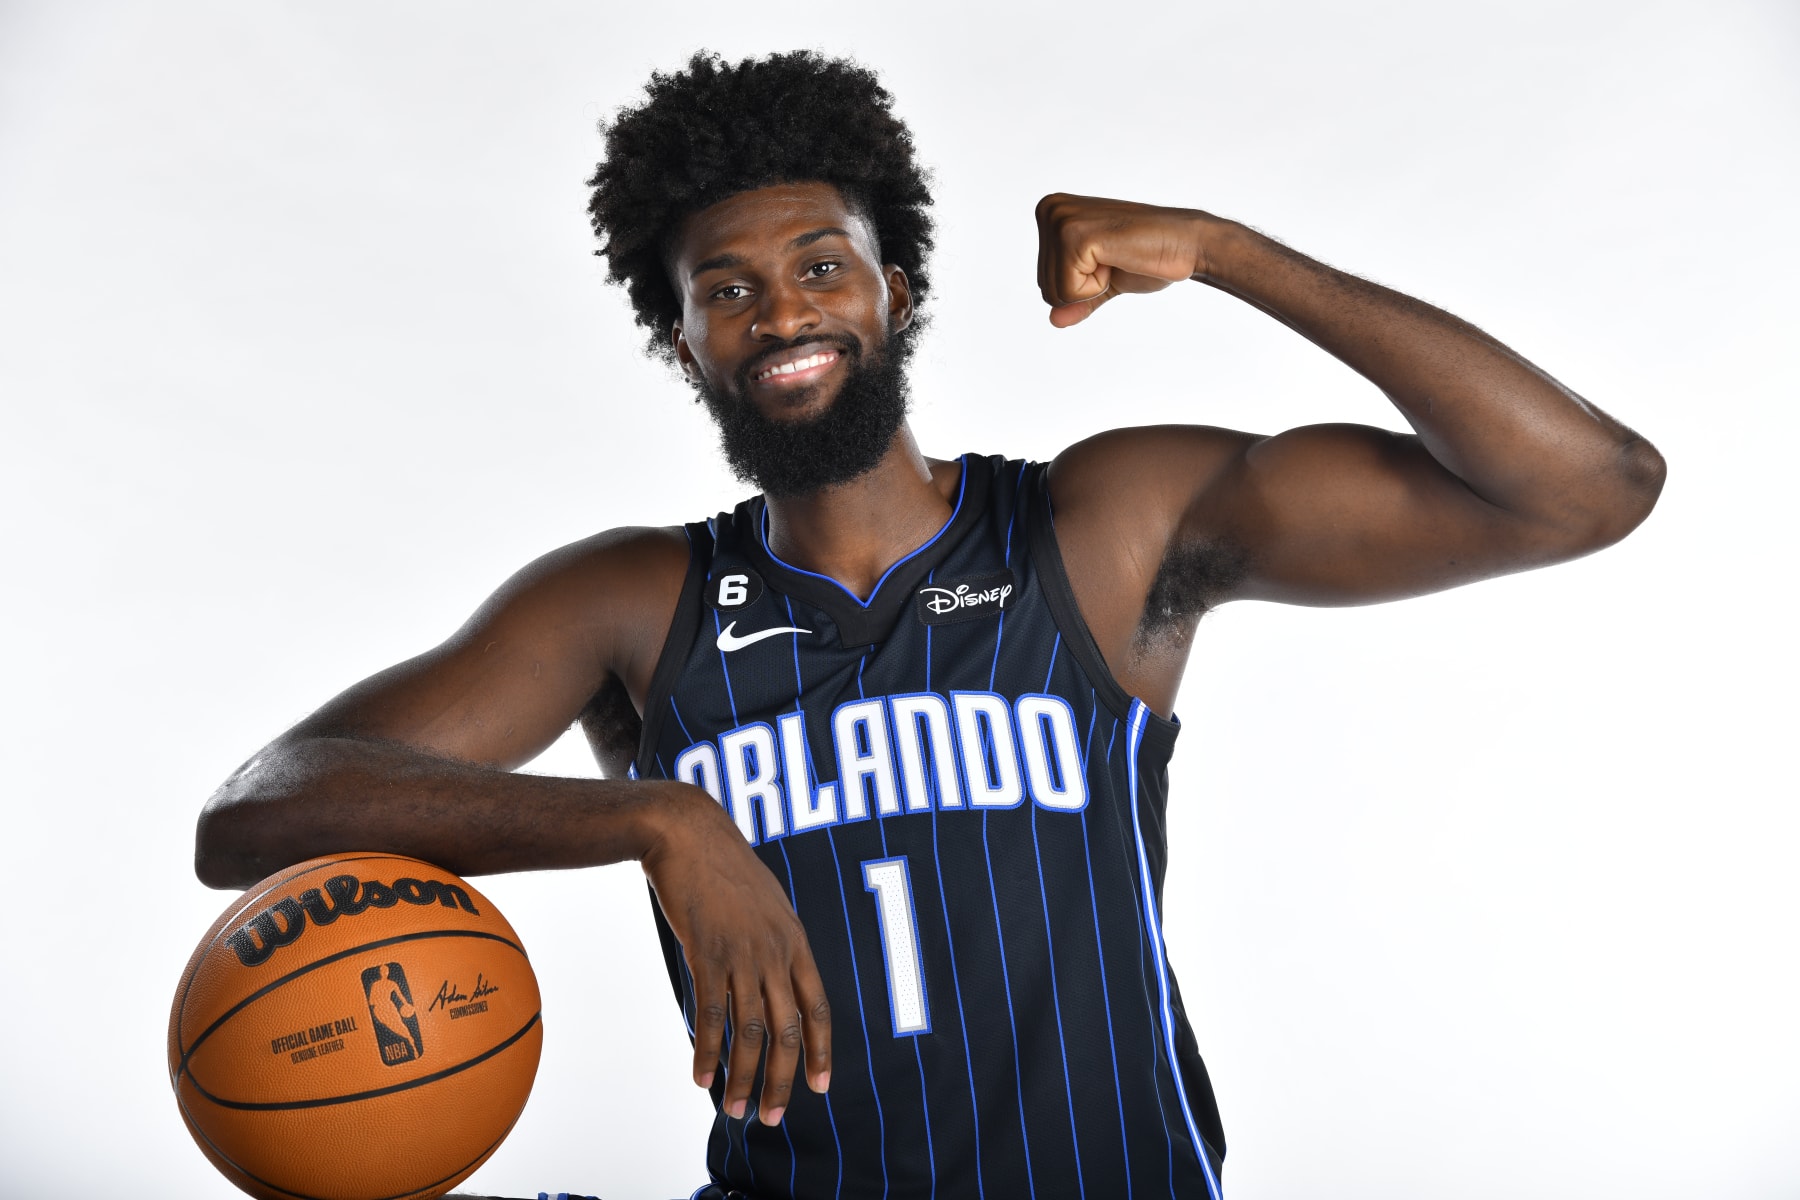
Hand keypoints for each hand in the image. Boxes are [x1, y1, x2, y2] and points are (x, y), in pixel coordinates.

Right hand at [637, 782, 829, 1125]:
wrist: (687, 831)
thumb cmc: (723, 865)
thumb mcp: (766, 901)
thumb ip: (774, 941)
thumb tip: (774, 976)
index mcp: (794, 940)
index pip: (818, 1007)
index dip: (822, 1051)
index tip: (822, 1087)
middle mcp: (775, 951)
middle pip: (787, 1030)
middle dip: (782, 1079)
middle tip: (772, 1117)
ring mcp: (742, 953)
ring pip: (750, 1030)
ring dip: (743, 1076)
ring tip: (735, 1109)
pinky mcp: (707, 953)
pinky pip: (712, 1015)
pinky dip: (708, 1051)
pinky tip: (702, 1077)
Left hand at [1035, 193, 1209, 326]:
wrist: (1184, 245)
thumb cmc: (1147, 257)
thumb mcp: (1103, 282)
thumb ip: (1076, 300)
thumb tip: (1053, 321)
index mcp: (1050, 212)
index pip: (1043, 282)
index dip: (1081, 286)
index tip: (1109, 259)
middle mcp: (1049, 209)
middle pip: (1045, 288)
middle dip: (1085, 288)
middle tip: (1115, 259)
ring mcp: (1060, 220)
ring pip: (1055, 293)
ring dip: (1092, 286)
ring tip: (1116, 257)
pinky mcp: (1074, 236)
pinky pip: (1068, 291)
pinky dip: (1097, 286)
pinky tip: (1117, 259)